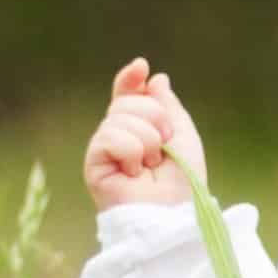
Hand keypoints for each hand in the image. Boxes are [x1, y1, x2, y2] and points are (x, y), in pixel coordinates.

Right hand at [83, 57, 207, 211]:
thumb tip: (155, 78)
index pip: (128, 96)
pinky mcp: (93, 164)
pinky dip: (131, 151)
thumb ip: (168, 106)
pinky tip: (134, 172)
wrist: (172, 211)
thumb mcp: (183, 136)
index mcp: (140, 128)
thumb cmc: (183, 180)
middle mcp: (119, 136)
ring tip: (151, 165)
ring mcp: (105, 150)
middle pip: (127, 102)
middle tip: (165, 145)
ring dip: (147, 139)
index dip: (131, 79)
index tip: (141, 66)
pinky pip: (109, 136)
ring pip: (119, 118)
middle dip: (154, 116)